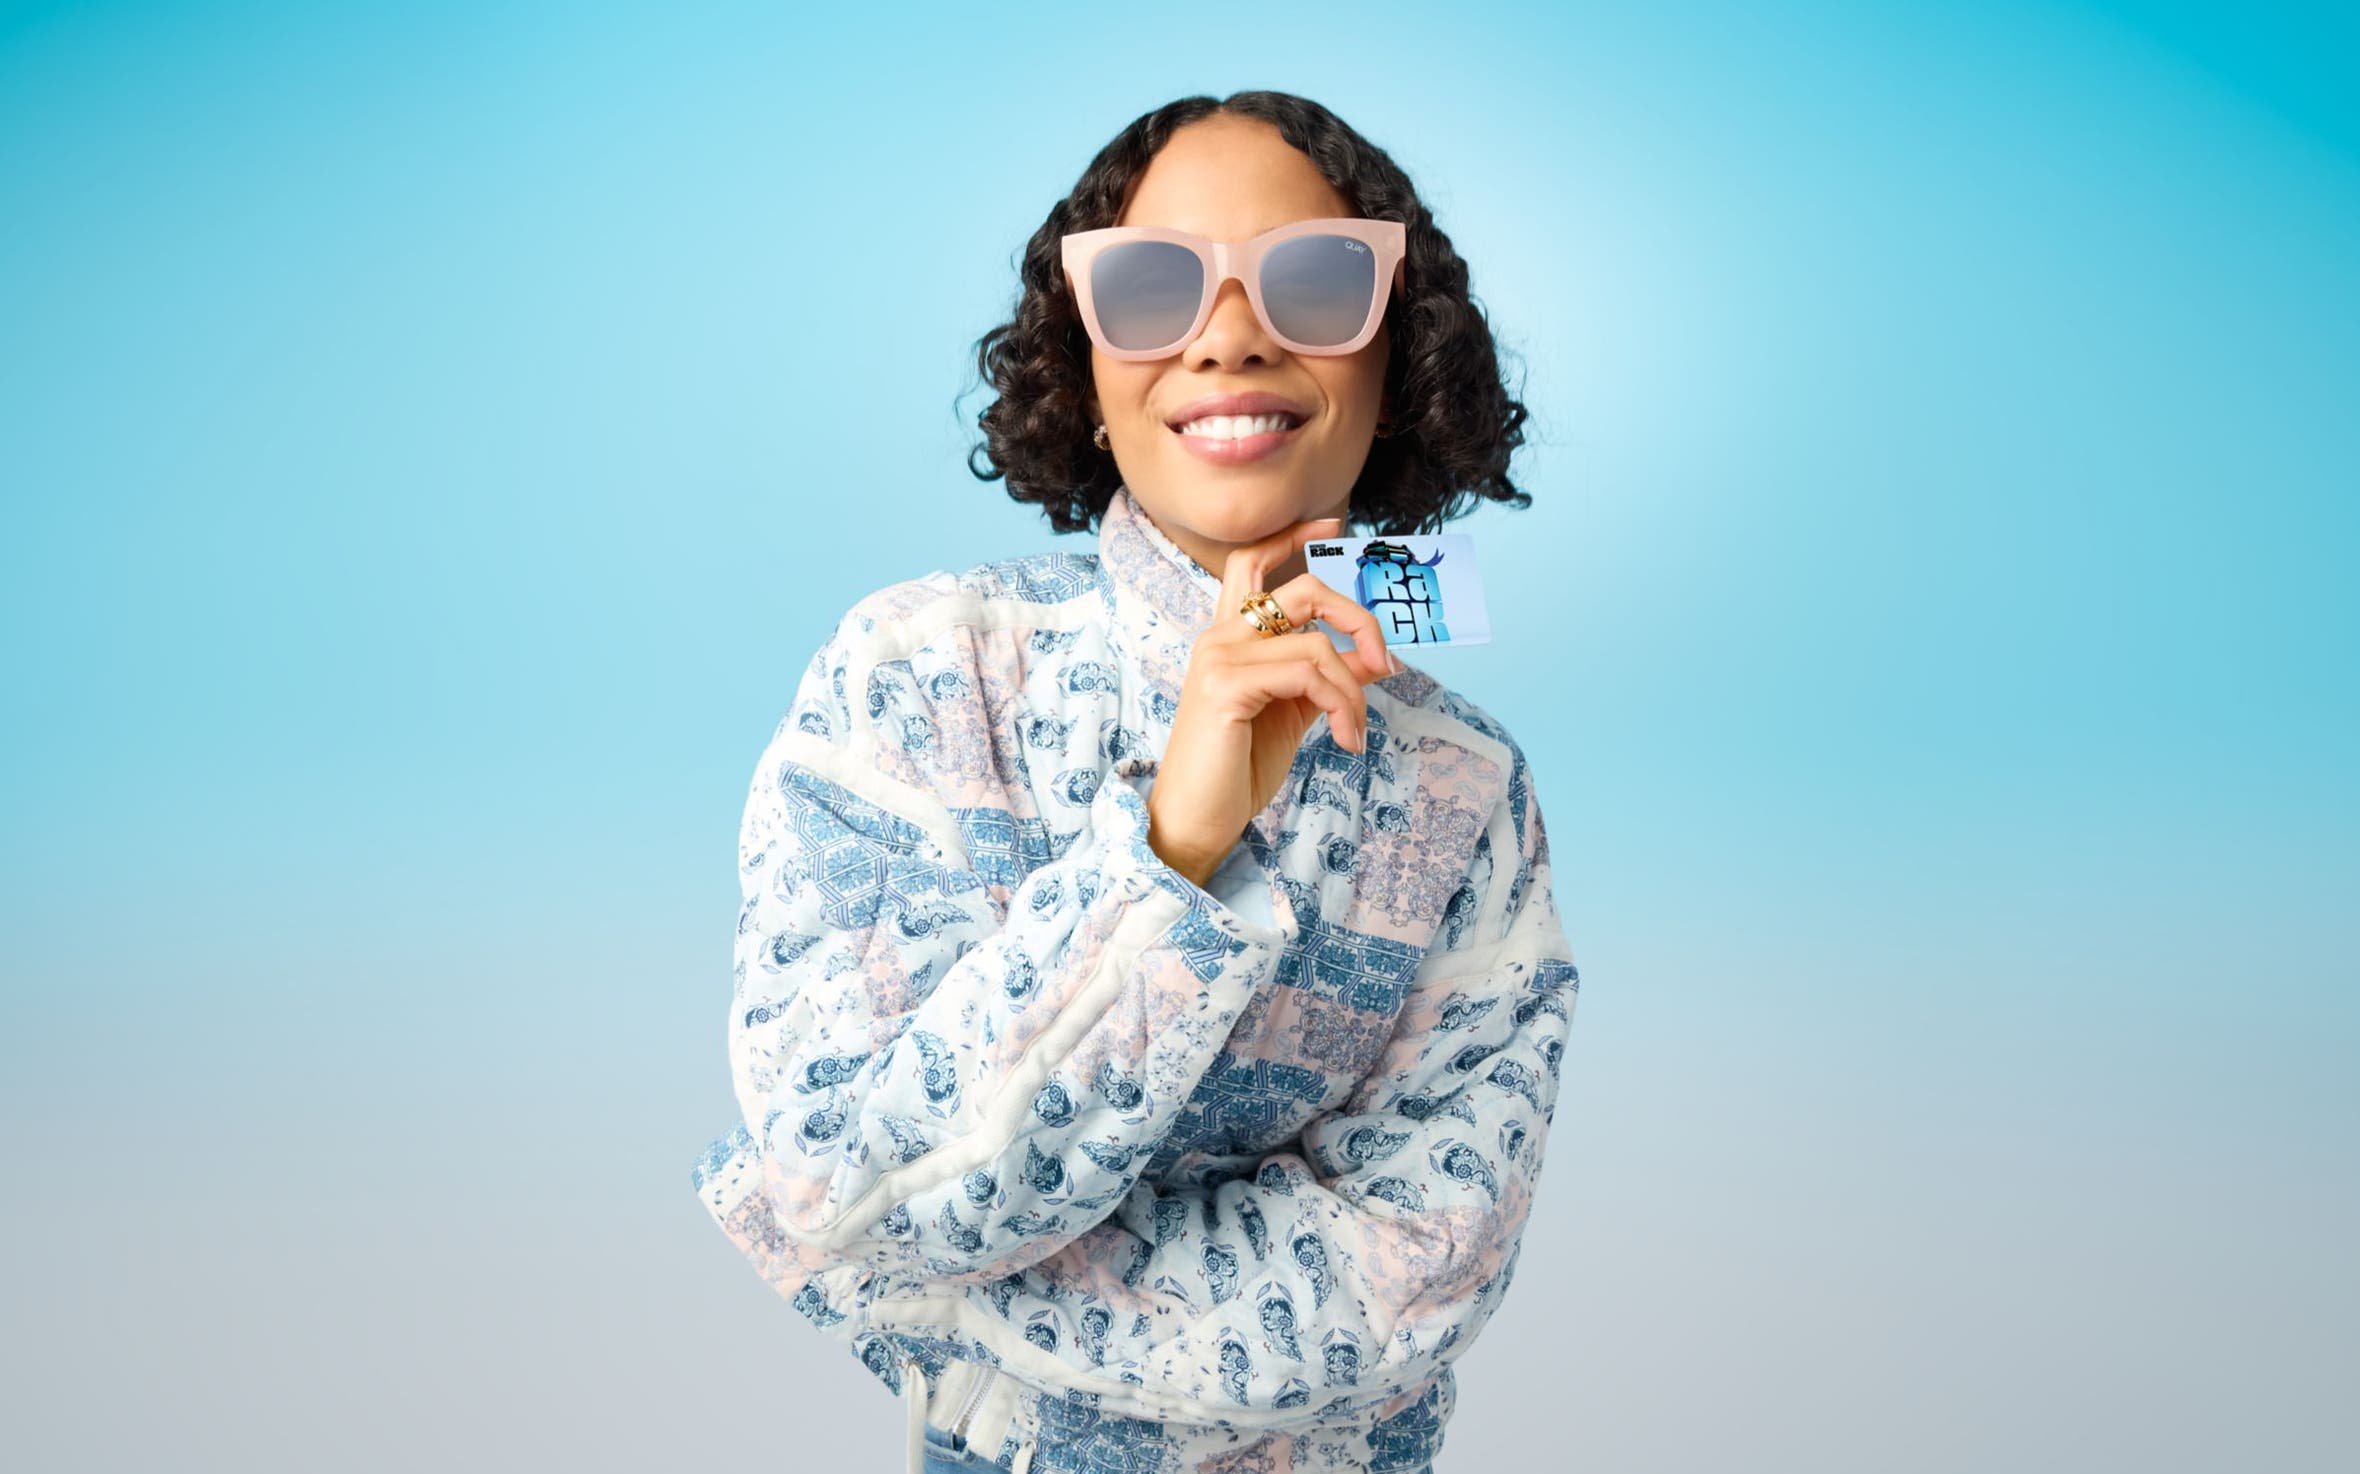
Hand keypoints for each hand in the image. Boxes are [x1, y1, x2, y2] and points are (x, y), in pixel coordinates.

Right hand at [1145, 516, 1394, 888]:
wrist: (1196, 821)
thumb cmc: (1237, 769)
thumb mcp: (1294, 713)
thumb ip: (1328, 677)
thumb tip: (1378, 657)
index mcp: (1229, 638)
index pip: (1251, 562)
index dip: (1292, 536)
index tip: (1334, 525)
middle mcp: (1219, 637)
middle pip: (1303, 589)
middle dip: (1360, 619)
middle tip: (1388, 663)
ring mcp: (1218, 657)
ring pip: (1316, 641)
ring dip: (1355, 689)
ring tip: (1357, 730)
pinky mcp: (1226, 685)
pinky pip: (1309, 672)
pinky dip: (1342, 704)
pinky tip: (1347, 739)